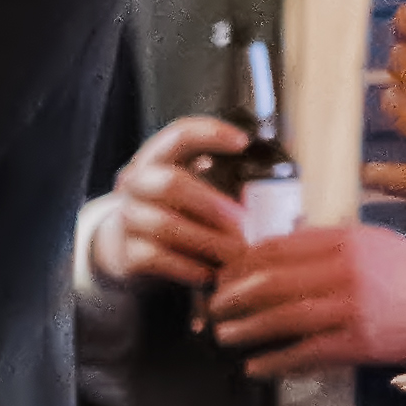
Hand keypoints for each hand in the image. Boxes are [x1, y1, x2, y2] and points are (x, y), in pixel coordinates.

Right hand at [89, 114, 252, 294]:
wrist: (122, 249)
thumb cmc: (172, 214)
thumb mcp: (188, 192)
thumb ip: (220, 185)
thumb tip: (283, 202)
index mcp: (156, 159)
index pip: (178, 134)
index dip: (209, 133)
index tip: (243, 142)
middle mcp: (136, 183)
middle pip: (171, 183)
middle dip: (212, 202)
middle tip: (243, 221)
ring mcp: (126, 218)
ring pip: (166, 225)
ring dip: (207, 240)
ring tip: (236, 253)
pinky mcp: (126, 252)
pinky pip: (158, 258)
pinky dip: (189, 267)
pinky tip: (211, 273)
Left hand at [207, 219, 405, 378]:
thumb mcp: (372, 240)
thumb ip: (327, 239)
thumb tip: (282, 238)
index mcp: (344, 239)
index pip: (278, 247)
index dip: (242, 262)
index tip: (222, 273)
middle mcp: (344, 270)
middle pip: (272, 280)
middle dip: (234, 294)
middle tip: (212, 305)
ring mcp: (351, 307)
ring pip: (283, 316)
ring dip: (246, 327)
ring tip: (223, 334)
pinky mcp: (359, 342)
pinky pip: (307, 352)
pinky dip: (276, 360)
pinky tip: (255, 366)